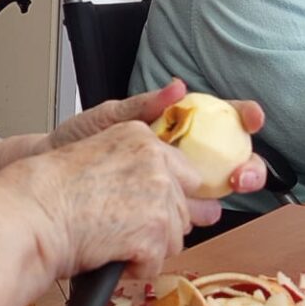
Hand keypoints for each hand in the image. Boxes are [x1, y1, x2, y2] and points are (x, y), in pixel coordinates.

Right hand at [7, 119, 219, 282]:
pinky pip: (155, 264)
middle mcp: (156, 161)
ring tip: (109, 239)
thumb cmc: (48, 190)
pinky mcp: (153, 231)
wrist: (30, 214)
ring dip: (145, 247)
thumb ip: (138, 167)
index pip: (185, 173)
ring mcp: (158, 196)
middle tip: (118, 227)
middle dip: (156, 226)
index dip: (168, 198)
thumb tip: (186, 202)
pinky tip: (106, 253)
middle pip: (182, 210)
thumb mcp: (97, 156)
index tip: (151, 209)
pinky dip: (132, 268)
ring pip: (173, 239)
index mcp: (140, 137)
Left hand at [45, 78, 270, 197]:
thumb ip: (142, 105)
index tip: (251, 119)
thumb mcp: (110, 117)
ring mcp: (173, 182)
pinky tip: (200, 217)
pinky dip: (198, 216)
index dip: (243, 117)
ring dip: (227, 194)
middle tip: (242, 173)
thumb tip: (176, 88)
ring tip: (228, 195)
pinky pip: (187, 212)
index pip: (221, 117)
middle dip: (247, 164)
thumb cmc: (78, 141)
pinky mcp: (161, 208)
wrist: (53, 176)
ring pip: (215, 189)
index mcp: (175, 124)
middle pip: (230, 157)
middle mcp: (181, 152)